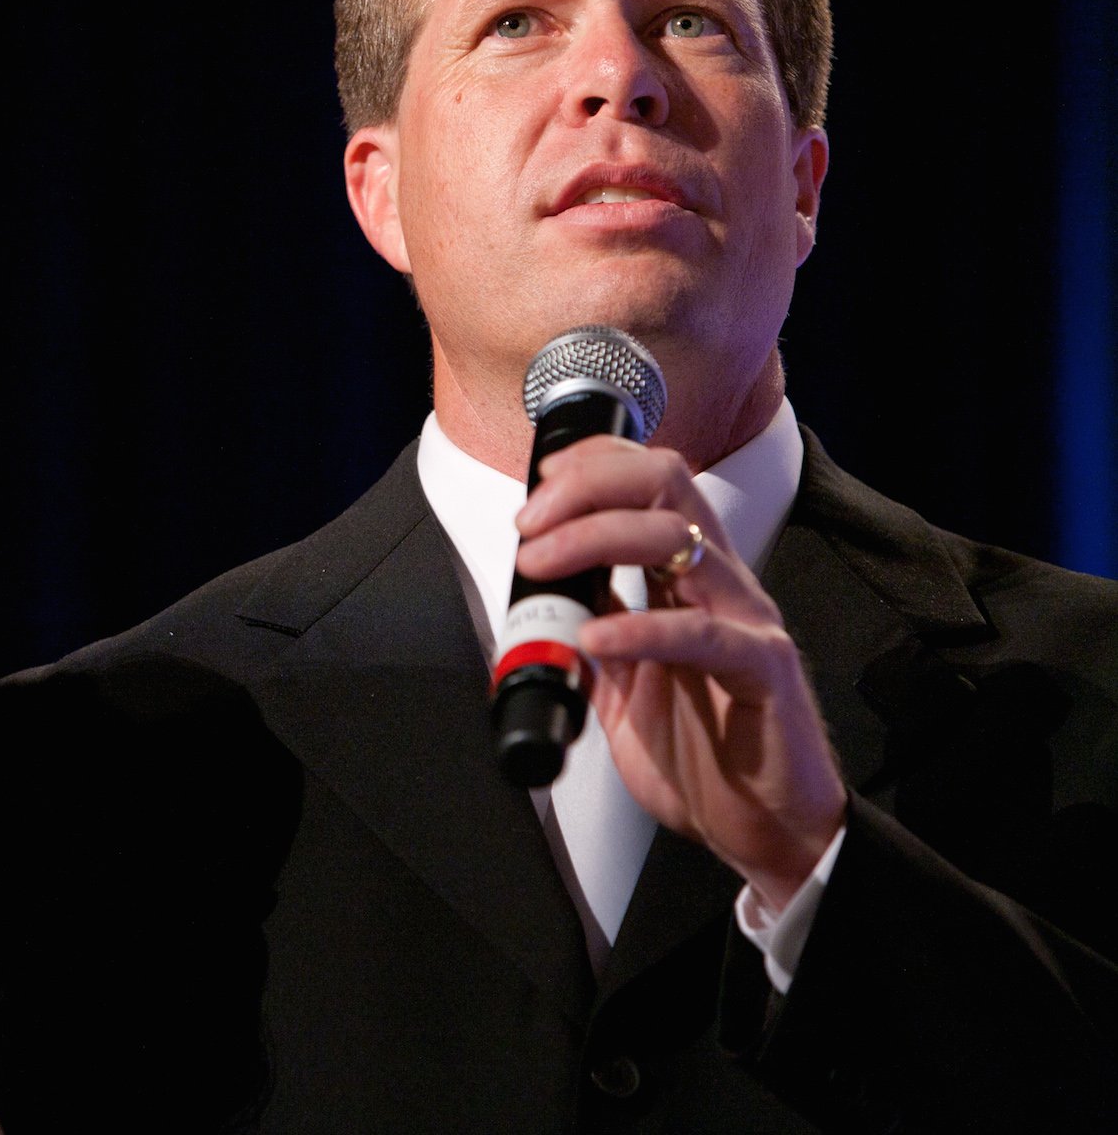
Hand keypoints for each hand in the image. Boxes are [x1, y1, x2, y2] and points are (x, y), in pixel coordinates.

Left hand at [513, 437, 846, 908]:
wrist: (765, 828)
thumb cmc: (705, 750)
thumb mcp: (622, 678)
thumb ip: (592, 626)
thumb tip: (542, 589)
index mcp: (690, 577)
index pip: (651, 483)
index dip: (594, 466)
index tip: (539, 485)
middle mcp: (721, 584)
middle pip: (664, 488)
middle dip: (586, 489)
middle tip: (529, 525)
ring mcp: (746, 621)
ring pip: (679, 540)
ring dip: (594, 538)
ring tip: (541, 564)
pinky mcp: (763, 671)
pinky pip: (702, 634)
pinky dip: (640, 628)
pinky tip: (596, 636)